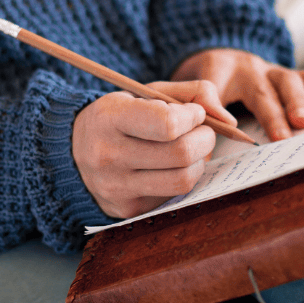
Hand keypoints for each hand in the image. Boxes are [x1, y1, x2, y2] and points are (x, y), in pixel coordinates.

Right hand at [72, 81, 235, 218]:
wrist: (73, 150)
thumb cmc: (121, 116)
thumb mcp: (147, 92)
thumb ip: (194, 93)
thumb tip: (230, 121)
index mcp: (109, 118)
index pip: (167, 124)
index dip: (193, 117)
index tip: (193, 113)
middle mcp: (108, 155)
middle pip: (181, 154)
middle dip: (205, 139)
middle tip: (202, 131)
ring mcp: (115, 187)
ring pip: (183, 181)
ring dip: (199, 162)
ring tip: (191, 149)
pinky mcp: (126, 209)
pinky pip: (173, 196)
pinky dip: (182, 178)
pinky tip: (171, 167)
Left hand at [171, 49, 303, 140]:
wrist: (213, 57)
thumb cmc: (198, 84)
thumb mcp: (182, 93)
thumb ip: (187, 115)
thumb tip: (194, 153)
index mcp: (213, 70)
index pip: (211, 85)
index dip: (215, 106)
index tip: (225, 128)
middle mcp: (244, 67)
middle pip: (258, 89)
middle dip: (270, 114)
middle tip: (280, 137)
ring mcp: (267, 70)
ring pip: (285, 82)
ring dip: (296, 103)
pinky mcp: (284, 75)